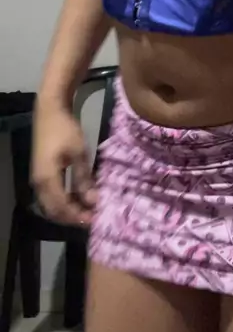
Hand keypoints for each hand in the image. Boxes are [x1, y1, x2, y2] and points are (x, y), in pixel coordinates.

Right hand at [32, 104, 96, 225]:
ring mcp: (38, 179)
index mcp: (47, 180)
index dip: (78, 217)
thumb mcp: (78, 153)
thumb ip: (84, 179)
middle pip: (54, 211)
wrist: (50, 110)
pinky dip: (65, 201)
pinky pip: (51, 196)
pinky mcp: (41, 174)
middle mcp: (39, 184)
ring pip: (52, 205)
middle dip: (73, 217)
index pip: (62, 208)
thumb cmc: (65, 129)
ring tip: (89, 210)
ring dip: (69, 210)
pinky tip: (80, 197)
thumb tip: (94, 201)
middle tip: (93, 218)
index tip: (96, 220)